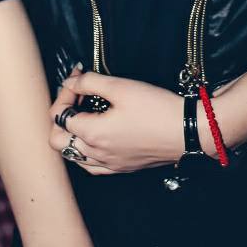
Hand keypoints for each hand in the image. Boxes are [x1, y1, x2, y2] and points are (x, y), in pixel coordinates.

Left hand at [48, 66, 185, 173]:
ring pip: (73, 156)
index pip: (59, 116)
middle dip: (60, 118)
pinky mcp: (123, 167)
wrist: (189, 131)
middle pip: (57, 141)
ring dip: (71, 136)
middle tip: (75, 99)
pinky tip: (98, 138)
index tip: (77, 79)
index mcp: (92, 133)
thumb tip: (70, 81)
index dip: (64, 94)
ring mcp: (110, 164)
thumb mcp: (121, 86)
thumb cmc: (157, 109)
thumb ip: (90, 82)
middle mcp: (97, 154)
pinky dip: (86, 152)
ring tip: (85, 116)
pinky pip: (92, 166)